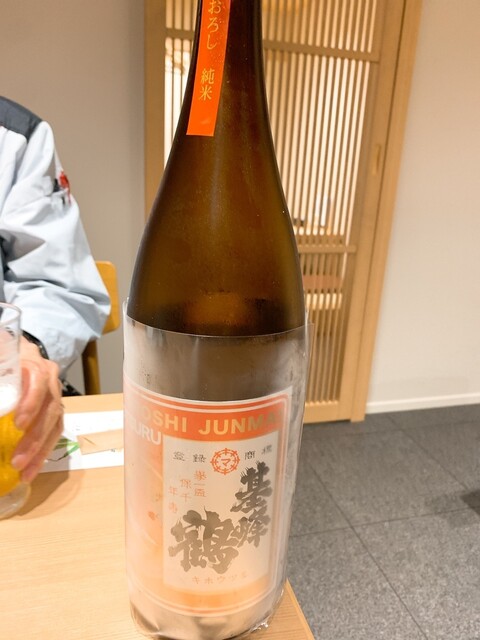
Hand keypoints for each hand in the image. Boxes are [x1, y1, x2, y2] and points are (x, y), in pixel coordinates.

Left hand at [11, 338, 63, 483]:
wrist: (13, 353)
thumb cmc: (4, 359)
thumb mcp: (0, 361)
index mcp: (33, 362)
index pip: (39, 380)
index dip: (31, 402)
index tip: (19, 424)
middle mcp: (50, 379)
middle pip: (50, 408)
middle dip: (35, 437)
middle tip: (17, 460)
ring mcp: (54, 396)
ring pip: (55, 423)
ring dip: (40, 450)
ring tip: (24, 472)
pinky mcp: (53, 411)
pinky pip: (54, 433)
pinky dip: (43, 453)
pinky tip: (31, 471)